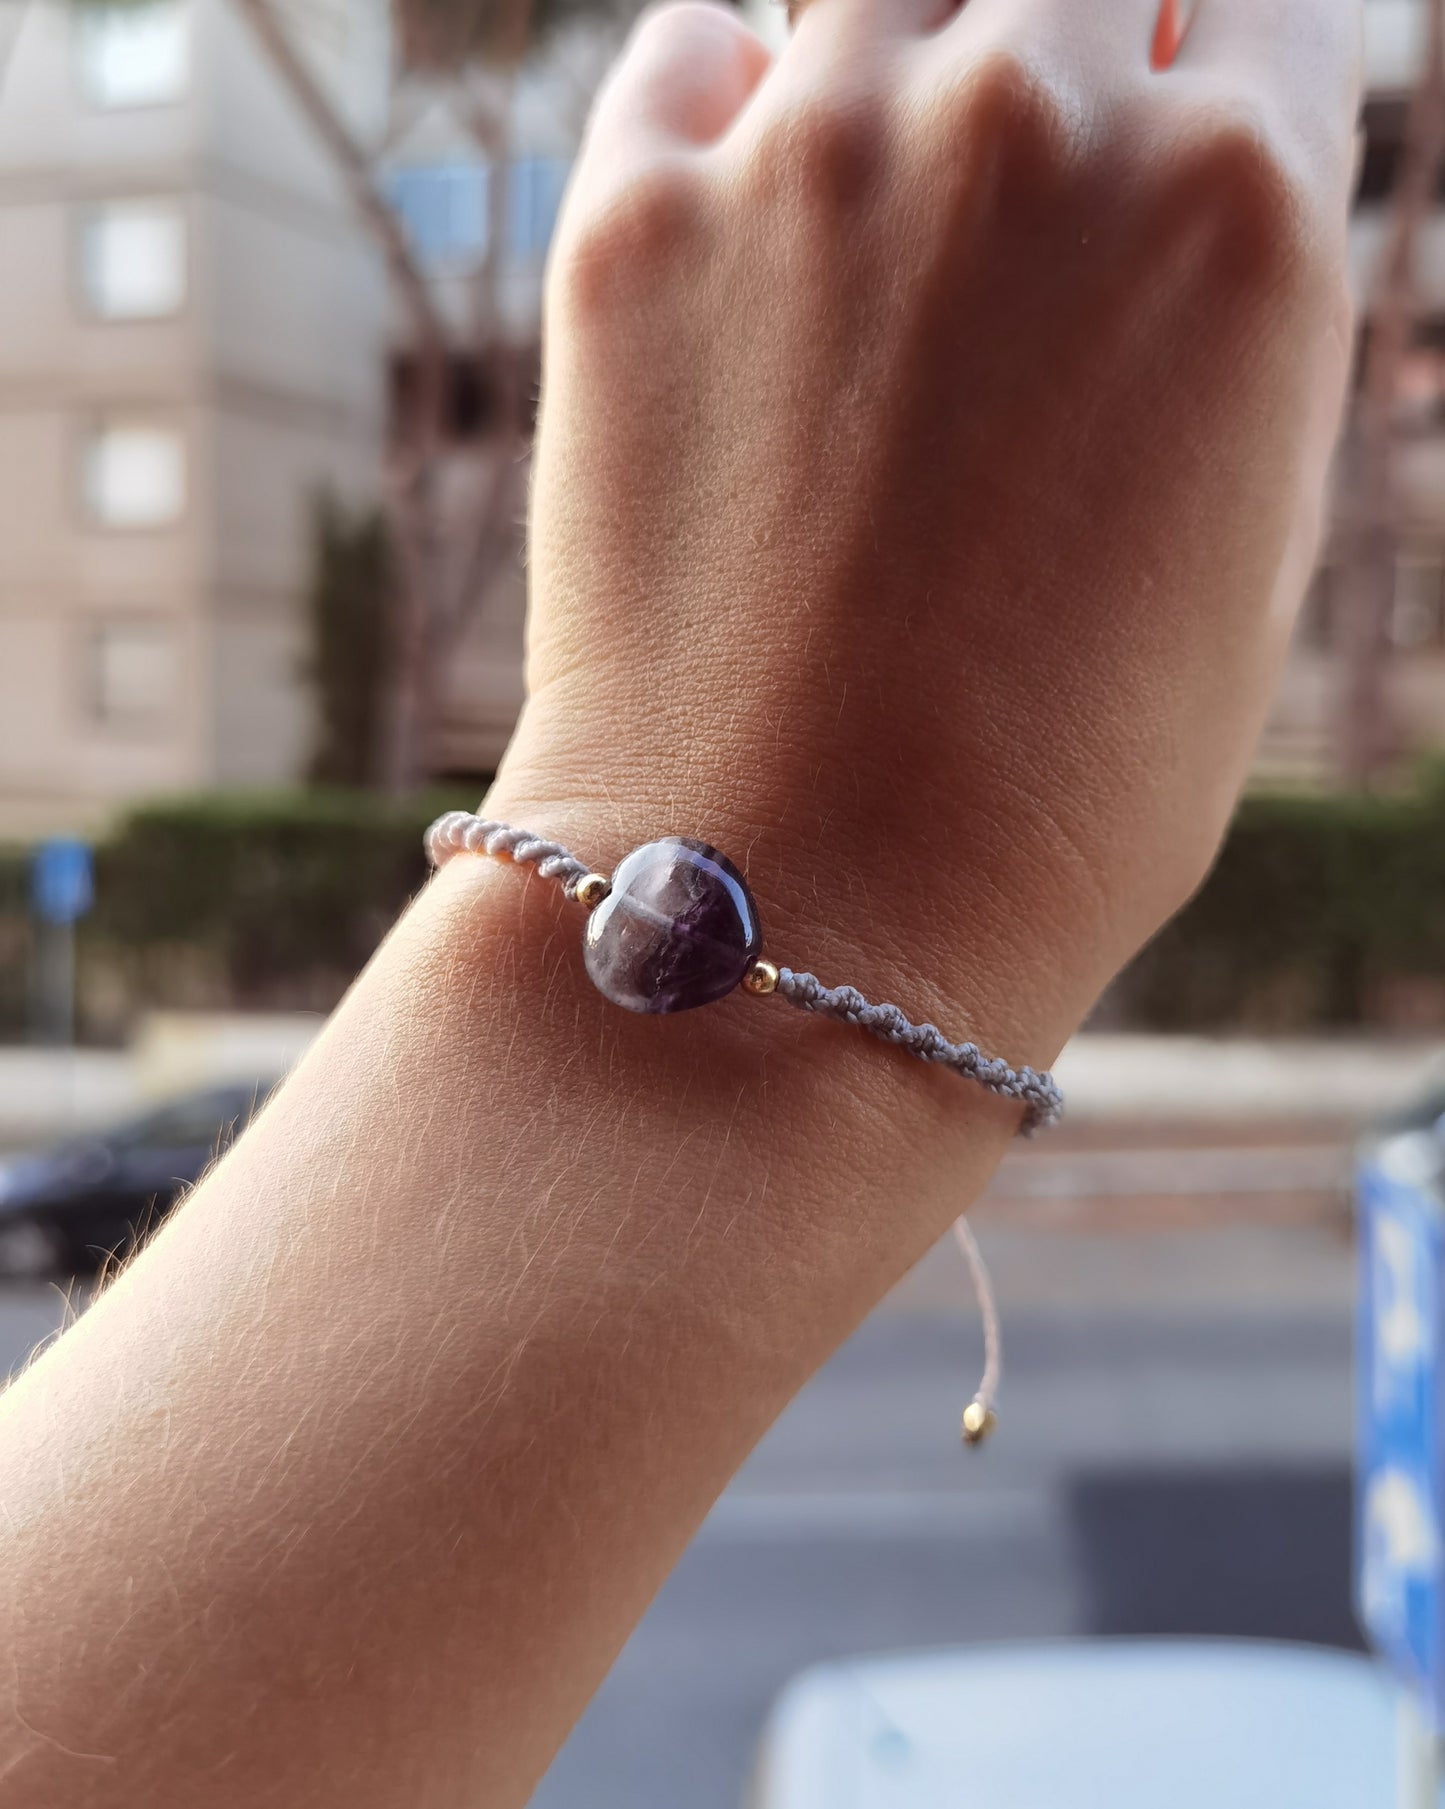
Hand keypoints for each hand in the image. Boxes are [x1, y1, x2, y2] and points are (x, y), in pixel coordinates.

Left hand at [491, 0, 1359, 1058]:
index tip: (1164, 121)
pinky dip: (728, 101)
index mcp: (1236, 209)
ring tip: (884, 203)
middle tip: (1022, 164)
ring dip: (903, 60)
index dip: (1211, 68)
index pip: (1259, 0)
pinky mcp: (629, 227)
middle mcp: (1033, 127)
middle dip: (1068, 38)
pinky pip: (692, 54)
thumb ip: (1234, 320)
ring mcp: (816, 160)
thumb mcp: (1243, 544)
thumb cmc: (1061, 784)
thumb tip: (1189, 175)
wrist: (804, 908)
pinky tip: (748, 210)